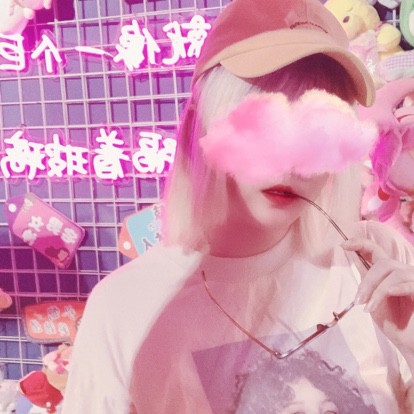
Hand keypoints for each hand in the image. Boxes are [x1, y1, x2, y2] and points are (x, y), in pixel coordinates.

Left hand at [342, 238, 413, 355]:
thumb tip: (351, 257)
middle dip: (368, 281)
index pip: (376, 250)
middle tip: (359, 301)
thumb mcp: (372, 298)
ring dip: (376, 290)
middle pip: (383, 262)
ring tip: (369, 309)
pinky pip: (408, 283)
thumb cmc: (393, 322)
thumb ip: (366, 279)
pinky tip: (384, 299)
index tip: (343, 245)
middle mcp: (405, 272)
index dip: (360, 244)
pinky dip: (392, 290)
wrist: (409, 344)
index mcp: (390, 272)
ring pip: (393, 272)